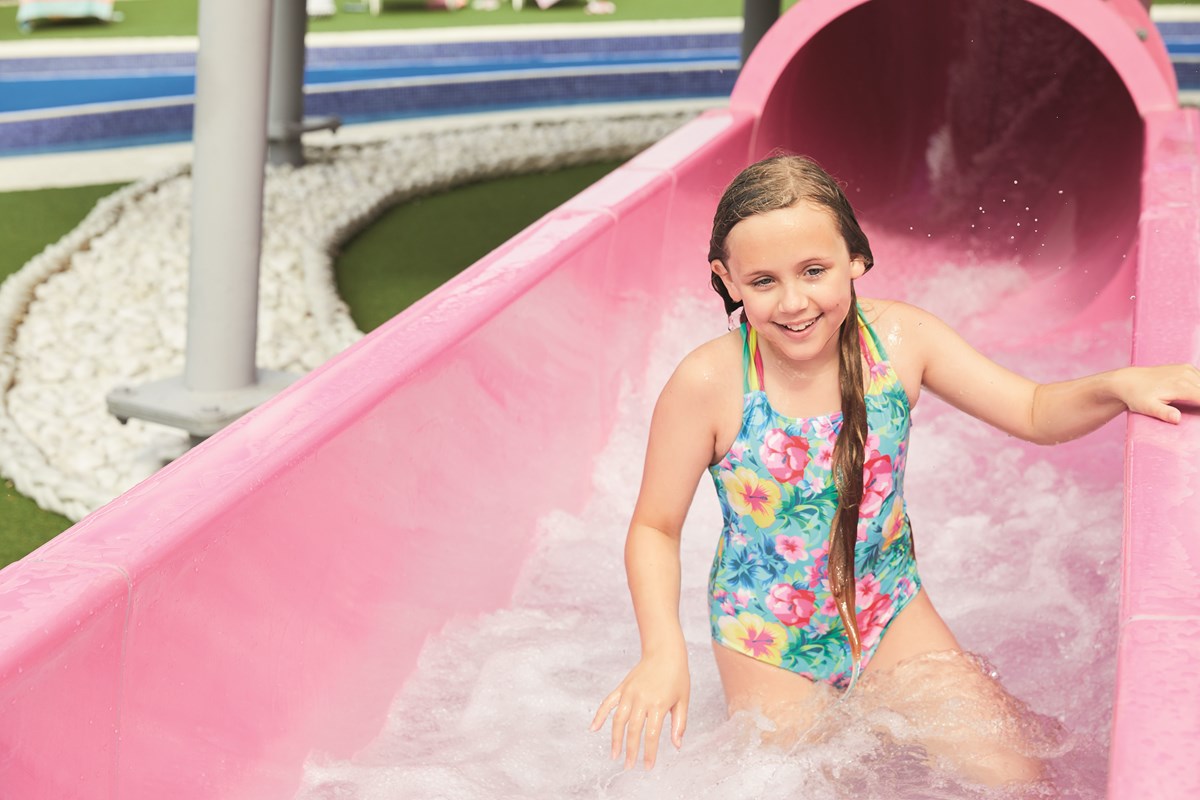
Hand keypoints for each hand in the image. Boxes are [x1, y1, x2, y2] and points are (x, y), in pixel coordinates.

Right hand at [589, 650, 689, 769]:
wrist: (665, 651)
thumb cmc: (677, 676)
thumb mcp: (683, 700)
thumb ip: (679, 723)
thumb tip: (676, 746)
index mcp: (659, 704)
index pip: (652, 735)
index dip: (649, 753)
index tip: (648, 767)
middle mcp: (642, 699)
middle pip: (633, 730)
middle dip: (631, 751)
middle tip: (628, 767)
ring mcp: (630, 693)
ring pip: (618, 720)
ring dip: (615, 739)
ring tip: (614, 755)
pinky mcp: (622, 687)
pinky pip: (608, 703)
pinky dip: (600, 715)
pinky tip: (593, 729)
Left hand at [1117, 364, 1199, 423]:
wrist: (1127, 380)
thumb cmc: (1137, 396)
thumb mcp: (1148, 407)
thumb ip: (1164, 413)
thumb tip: (1178, 419)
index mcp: (1181, 386)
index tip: (1199, 414)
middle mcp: (1186, 374)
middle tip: (1196, 410)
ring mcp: (1186, 369)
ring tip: (1194, 405)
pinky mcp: (1185, 367)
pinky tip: (1195, 396)